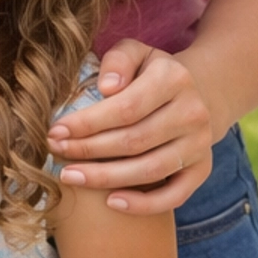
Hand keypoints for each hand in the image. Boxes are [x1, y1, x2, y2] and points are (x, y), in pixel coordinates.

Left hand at [49, 42, 213, 212]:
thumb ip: (118, 61)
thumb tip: (107, 88)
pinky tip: (111, 202)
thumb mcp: (135, 53)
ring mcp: (200, 144)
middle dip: (89, 150)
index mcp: (175, 78)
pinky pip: (174, 196)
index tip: (56, 132)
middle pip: (134, 140)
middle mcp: (193, 112)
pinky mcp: (202, 170)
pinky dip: (142, 204)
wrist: (193, 94)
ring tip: (70, 176)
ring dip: (106, 178)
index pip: (126, 108)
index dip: (88, 123)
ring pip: (150, 170)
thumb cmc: (148, 74)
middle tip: (55, 153)